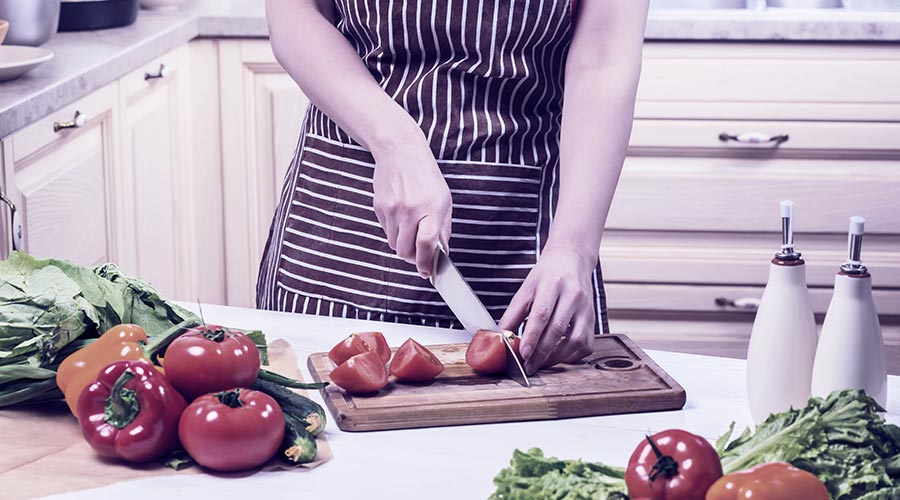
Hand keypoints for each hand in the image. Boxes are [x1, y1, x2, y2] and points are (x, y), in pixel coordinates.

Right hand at [371, 139, 452, 277]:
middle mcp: (410, 211)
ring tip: (410, 230)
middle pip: (405, 251)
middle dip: (412, 259)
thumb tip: (442, 253)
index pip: (426, 244)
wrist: (400, 152)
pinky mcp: (379, 207)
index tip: (426, 272)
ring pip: (394, 244)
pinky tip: (400, 217)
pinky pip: (386, 231)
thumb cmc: (426, 176)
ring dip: (403, 245)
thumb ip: (444, 228)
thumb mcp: (444, 200)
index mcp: (431, 208)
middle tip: (418, 257)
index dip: (425, 263)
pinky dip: (394, 232)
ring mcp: (392, 209)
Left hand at [499, 245, 596, 374]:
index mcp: (553, 285)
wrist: (572, 260)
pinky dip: (573, 355)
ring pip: (576, 340)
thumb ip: (514, 313)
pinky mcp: (593, 318)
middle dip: (541, 352)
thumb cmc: (547, 275)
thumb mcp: (526, 288)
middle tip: (528, 367)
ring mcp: (586, 308)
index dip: (532, 336)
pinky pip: (586, 344)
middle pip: (557, 329)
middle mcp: (573, 296)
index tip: (523, 354)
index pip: (542, 314)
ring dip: (557, 357)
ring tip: (541, 364)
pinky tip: (559, 356)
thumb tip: (502, 336)